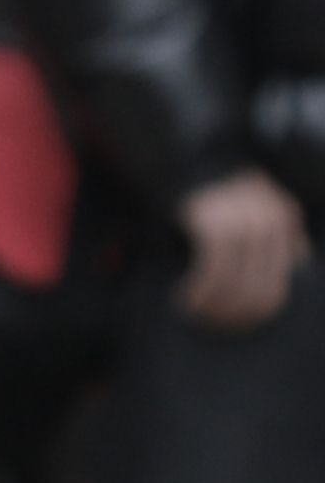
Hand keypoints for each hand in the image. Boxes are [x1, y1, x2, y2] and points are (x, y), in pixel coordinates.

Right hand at [177, 168, 306, 333]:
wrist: (182, 158)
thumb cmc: (218, 189)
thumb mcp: (258, 203)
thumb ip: (280, 228)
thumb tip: (299, 261)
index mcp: (285, 219)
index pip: (280, 283)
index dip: (257, 311)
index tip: (235, 323)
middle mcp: (270, 222)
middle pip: (259, 289)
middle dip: (234, 314)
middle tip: (212, 324)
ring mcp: (244, 224)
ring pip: (235, 284)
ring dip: (214, 307)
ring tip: (196, 314)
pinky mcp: (215, 226)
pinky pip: (212, 273)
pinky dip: (200, 292)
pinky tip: (186, 299)